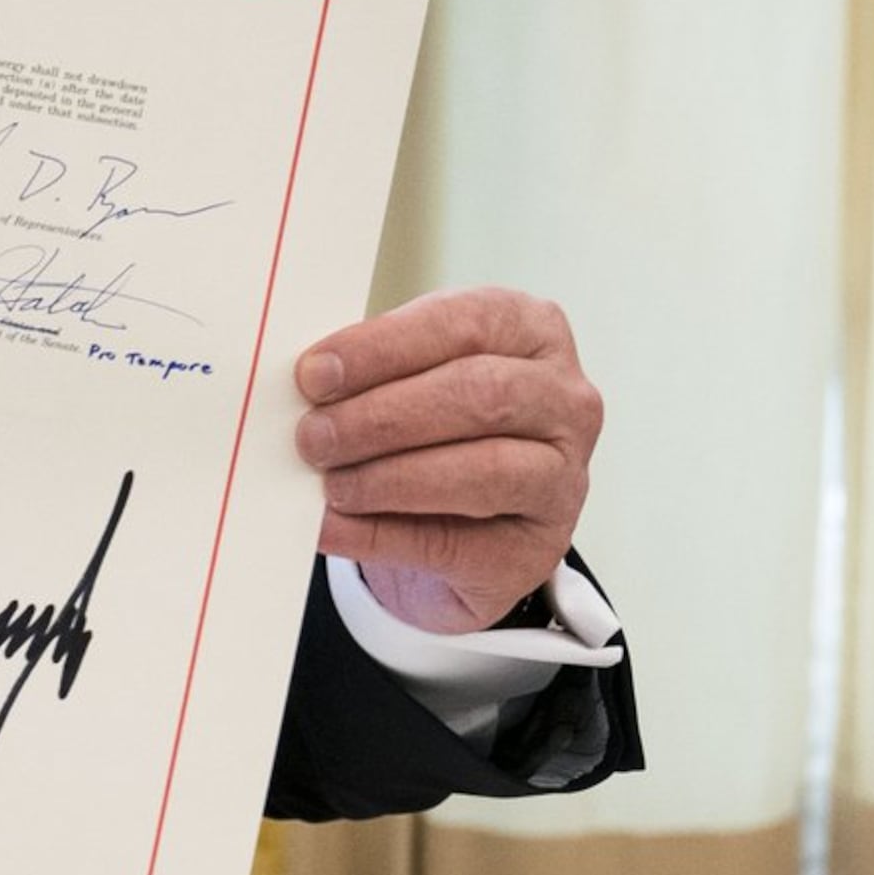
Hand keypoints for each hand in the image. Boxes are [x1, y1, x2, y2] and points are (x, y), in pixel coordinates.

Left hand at [292, 285, 603, 633]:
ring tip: (329, 484)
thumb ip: (374, 373)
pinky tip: (332, 527)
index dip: (385, 348)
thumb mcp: (414, 381)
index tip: (315, 374)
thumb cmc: (435, 433)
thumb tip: (307, 384)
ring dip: (389, 478)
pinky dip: (380, 535)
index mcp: (533, 332)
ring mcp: (562, 479)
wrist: (463, 530)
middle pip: (479, 395)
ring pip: (483, 470)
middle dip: (382, 416)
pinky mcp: (534, 550)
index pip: (466, 324)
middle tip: (313, 436)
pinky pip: (454, 541)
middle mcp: (566, 401)